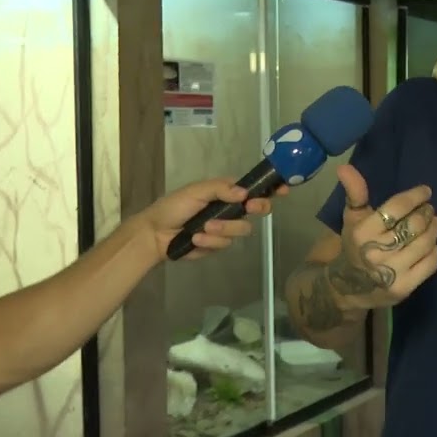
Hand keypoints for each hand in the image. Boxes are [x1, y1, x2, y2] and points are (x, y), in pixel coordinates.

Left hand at [142, 177, 285, 260]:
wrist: (154, 235)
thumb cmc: (173, 207)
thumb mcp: (195, 191)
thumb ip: (220, 189)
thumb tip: (245, 193)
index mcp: (227, 193)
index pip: (254, 189)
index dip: (270, 189)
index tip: (282, 190)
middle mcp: (230, 210)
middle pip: (257, 210)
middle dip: (256, 209)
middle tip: (248, 208)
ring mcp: (225, 229)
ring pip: (241, 230)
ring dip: (223, 229)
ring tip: (202, 229)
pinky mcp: (218, 246)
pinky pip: (225, 245)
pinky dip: (209, 242)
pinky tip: (195, 240)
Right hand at [326, 164, 436, 308]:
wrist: (347, 288)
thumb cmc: (354, 245)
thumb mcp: (352, 218)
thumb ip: (355, 192)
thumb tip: (345, 166)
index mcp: (363, 232)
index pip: (396, 207)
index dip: (415, 196)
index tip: (426, 191)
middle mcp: (377, 252)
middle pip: (414, 225)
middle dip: (426, 212)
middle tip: (429, 209)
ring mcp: (392, 273)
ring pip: (425, 243)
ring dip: (434, 229)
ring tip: (434, 222)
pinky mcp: (405, 288)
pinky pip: (430, 263)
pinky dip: (434, 250)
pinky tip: (430, 245)